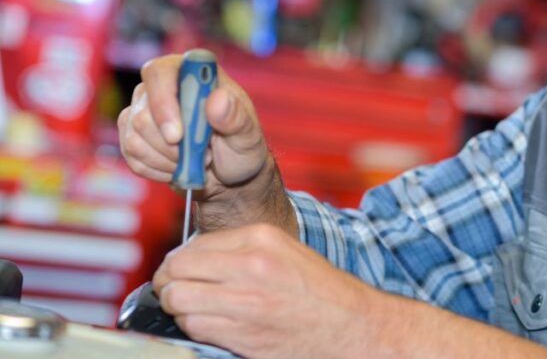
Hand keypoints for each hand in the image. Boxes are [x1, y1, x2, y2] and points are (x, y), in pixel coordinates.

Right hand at [118, 54, 270, 201]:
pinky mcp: (132, 134)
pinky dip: (158, 169)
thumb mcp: (248, 135)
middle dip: (172, 146)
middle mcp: (163, 86)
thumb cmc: (241, 147)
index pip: (159, 72)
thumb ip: (236, 117)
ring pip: (134, 139)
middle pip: (142, 114)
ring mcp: (143, 109)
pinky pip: (131, 156)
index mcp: (192, 73)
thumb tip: (217, 99)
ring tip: (194, 159)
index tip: (177, 136)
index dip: (162, 102)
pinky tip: (178, 166)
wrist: (230, 175)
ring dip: (167, 159)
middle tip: (204, 153)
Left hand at [154, 224, 388, 357]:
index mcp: (260, 238)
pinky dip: (193, 328)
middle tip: (173, 291)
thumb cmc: (320, 290)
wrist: (351, 326)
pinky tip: (209, 325)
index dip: (179, 262)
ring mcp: (245, 301)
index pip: (192, 245)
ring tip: (192, 310)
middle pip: (177, 270)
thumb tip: (194, 259)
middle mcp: (250, 265)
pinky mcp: (242, 334)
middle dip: (168, 283)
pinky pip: (194, 327)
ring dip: (178, 308)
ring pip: (178, 300)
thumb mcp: (285, 251)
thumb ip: (240, 249)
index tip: (180, 273)